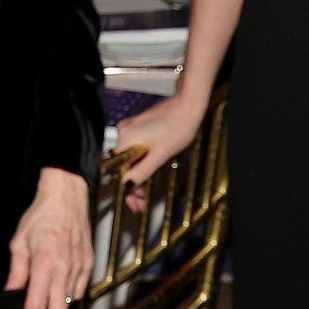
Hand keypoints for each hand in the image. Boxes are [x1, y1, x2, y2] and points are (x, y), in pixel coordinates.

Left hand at [6, 168, 91, 308]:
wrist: (67, 196)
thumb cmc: (41, 216)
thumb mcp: (19, 242)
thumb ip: (17, 272)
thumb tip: (11, 293)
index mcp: (44, 264)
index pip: (36, 306)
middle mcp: (64, 269)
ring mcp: (80, 267)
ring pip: (70, 304)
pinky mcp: (89, 264)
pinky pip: (79, 289)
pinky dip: (69, 299)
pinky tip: (61, 300)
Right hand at [115, 91, 205, 211]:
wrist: (188, 105)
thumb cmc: (179, 125)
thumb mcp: (161, 155)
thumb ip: (142, 171)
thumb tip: (127, 185)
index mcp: (126, 139)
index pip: (120, 172)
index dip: (128, 191)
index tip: (135, 203)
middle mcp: (124, 132)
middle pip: (123, 166)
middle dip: (133, 185)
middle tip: (142, 201)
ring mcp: (131, 128)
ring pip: (129, 159)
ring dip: (137, 175)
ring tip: (146, 191)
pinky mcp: (138, 127)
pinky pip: (134, 149)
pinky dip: (140, 162)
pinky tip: (148, 171)